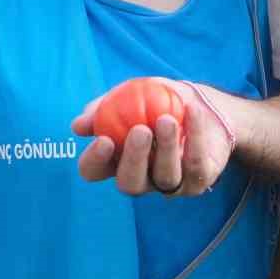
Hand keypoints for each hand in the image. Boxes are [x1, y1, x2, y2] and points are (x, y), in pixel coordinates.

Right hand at [71, 80, 235, 197]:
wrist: (202, 104)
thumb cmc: (158, 101)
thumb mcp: (130, 94)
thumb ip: (104, 107)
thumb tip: (77, 126)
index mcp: (116, 160)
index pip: (94, 171)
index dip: (95, 161)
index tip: (103, 139)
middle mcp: (141, 178)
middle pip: (130, 183)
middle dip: (134, 159)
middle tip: (140, 131)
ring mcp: (170, 184)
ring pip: (165, 177)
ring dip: (166, 147)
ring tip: (167, 119)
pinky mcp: (198, 180)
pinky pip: (195, 164)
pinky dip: (195, 136)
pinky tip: (193, 112)